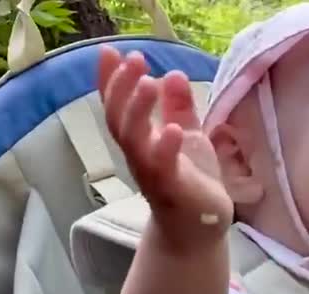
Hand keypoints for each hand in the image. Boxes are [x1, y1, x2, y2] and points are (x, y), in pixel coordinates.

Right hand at [98, 45, 232, 247]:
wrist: (200, 226)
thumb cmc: (191, 181)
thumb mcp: (188, 136)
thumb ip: (179, 108)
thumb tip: (172, 73)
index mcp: (141, 140)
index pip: (120, 106)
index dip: (111, 80)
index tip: (109, 51)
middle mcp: (139, 155)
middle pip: (119, 119)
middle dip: (121, 88)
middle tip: (134, 59)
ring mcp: (152, 172)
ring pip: (134, 140)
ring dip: (138, 111)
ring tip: (147, 83)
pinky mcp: (172, 189)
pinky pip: (164, 168)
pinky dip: (166, 148)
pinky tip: (174, 129)